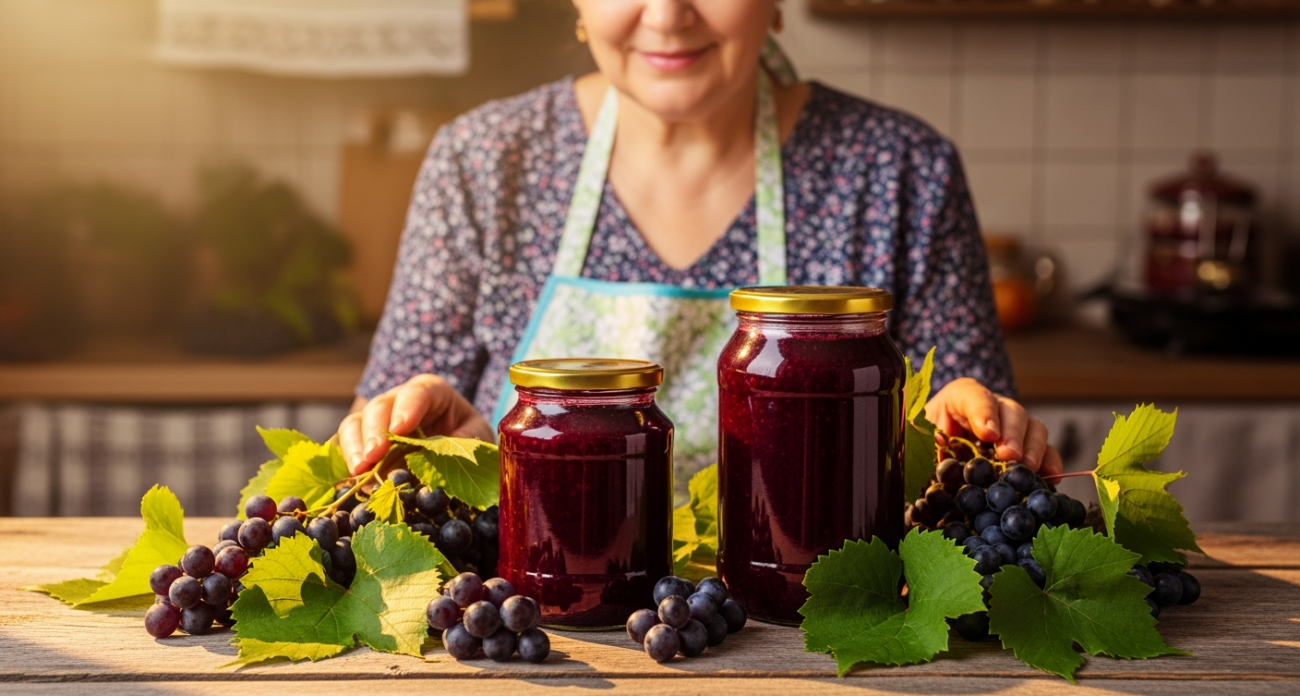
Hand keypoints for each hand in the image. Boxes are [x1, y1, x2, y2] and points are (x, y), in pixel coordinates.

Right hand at [338, 374, 492, 474]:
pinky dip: (346, 460)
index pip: (418, 391)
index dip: (407, 407)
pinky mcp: (364, 441)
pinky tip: (350, 478)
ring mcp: (378, 421)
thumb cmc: (469, 437)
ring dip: (354, 446)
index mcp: (432, 392)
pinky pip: (347, 444)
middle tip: (373, 455)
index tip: (400, 430)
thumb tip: (440, 458)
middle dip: (375, 431)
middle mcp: (399, 402)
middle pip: (380, 406)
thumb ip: (463, 442)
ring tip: (359, 469)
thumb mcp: (476, 437)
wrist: (460, 451)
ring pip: (356, 423)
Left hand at [923, 377, 1062, 478]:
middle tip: (1009, 456)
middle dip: (1012, 433)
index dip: (983, 412)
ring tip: (1027, 468)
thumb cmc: (925, 446)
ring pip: (1033, 428)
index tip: (988, 434)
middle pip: (1011, 411)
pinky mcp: (1027, 450)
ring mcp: (1013, 428)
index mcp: (959, 399)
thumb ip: (926, 441)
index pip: (973, 396)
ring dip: (1033, 448)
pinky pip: (1046, 452)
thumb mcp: (919, 440)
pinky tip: (1050, 478)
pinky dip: (1050, 463)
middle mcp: (992, 408)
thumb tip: (937, 448)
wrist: (934, 461)